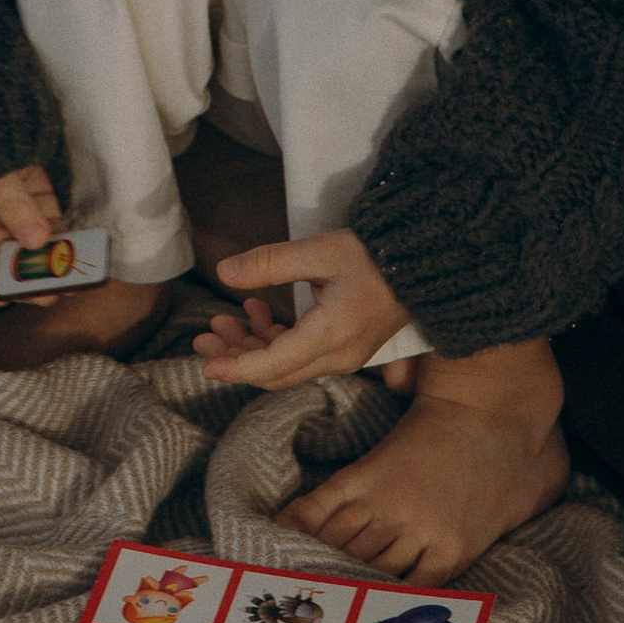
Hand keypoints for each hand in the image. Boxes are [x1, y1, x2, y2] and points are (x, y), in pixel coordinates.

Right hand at [0, 163, 65, 308]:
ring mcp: (13, 228)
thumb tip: (37, 240)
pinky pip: (53, 239)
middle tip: (49, 294)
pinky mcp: (40, 215)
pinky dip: (67, 249)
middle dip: (26, 286)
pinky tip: (81, 258)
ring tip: (74, 282)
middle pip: (2, 273)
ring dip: (52, 273)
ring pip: (32, 260)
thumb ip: (10, 205)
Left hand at [194, 229, 409, 386]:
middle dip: (236, 357)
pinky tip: (257, 310)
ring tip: (223, 320)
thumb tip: (224, 272)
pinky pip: (300, 355)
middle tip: (204, 335)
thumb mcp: (320, 251)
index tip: (205, 365)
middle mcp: (337, 356)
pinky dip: (274, 339)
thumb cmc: (373, 255)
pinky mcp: (344, 348)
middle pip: (276, 371)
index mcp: (331, 336)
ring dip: (252, 347)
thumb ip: (270, 262)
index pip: (275, 363)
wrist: (419, 265)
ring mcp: (343, 356)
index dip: (237, 367)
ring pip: (286, 365)